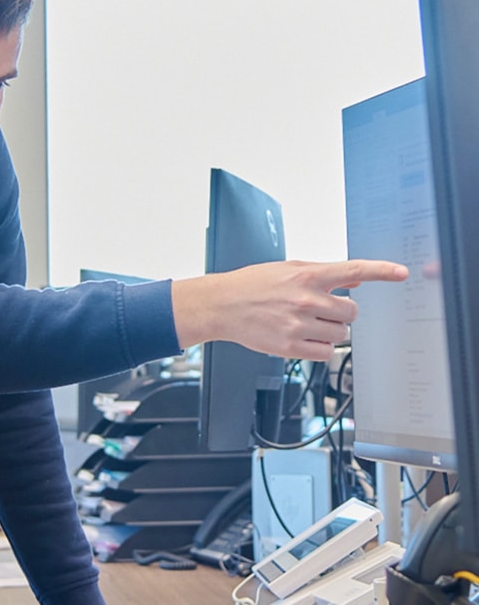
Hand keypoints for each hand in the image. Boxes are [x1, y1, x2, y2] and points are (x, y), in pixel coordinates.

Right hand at [172, 259, 408, 361]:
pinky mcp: (289, 346)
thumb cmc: (251, 285)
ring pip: (341, 335)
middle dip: (341, 313)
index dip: (381, 271)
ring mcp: (298, 324)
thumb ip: (322, 274)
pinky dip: (320, 348)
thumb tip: (353, 281)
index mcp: (306, 274)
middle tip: (322, 311)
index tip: (401, 273)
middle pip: (351, 313)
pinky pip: (325, 353)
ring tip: (308, 324)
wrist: (221, 304)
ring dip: (331, 332)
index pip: (353, 270)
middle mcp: (305, 298)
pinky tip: (304, 339)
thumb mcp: (287, 269)